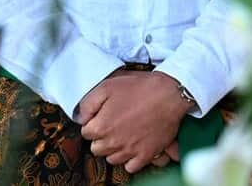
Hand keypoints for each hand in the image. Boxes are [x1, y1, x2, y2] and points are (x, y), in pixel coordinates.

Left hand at [78, 71, 193, 172]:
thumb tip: (81, 118)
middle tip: (114, 125)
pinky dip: (130, 160)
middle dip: (102, 137)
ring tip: (124, 135)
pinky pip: (130, 167)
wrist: (171, 94)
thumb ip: (88, 103)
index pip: (86, 132)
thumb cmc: (141, 88)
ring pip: (112, 158)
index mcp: (102, 126)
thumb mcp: (108, 86)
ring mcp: (130, 150)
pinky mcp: (146, 154)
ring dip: (115, 149)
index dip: (94, 123)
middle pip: (97, 148)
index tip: (104, 116)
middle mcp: (113, 142)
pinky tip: (133, 147)